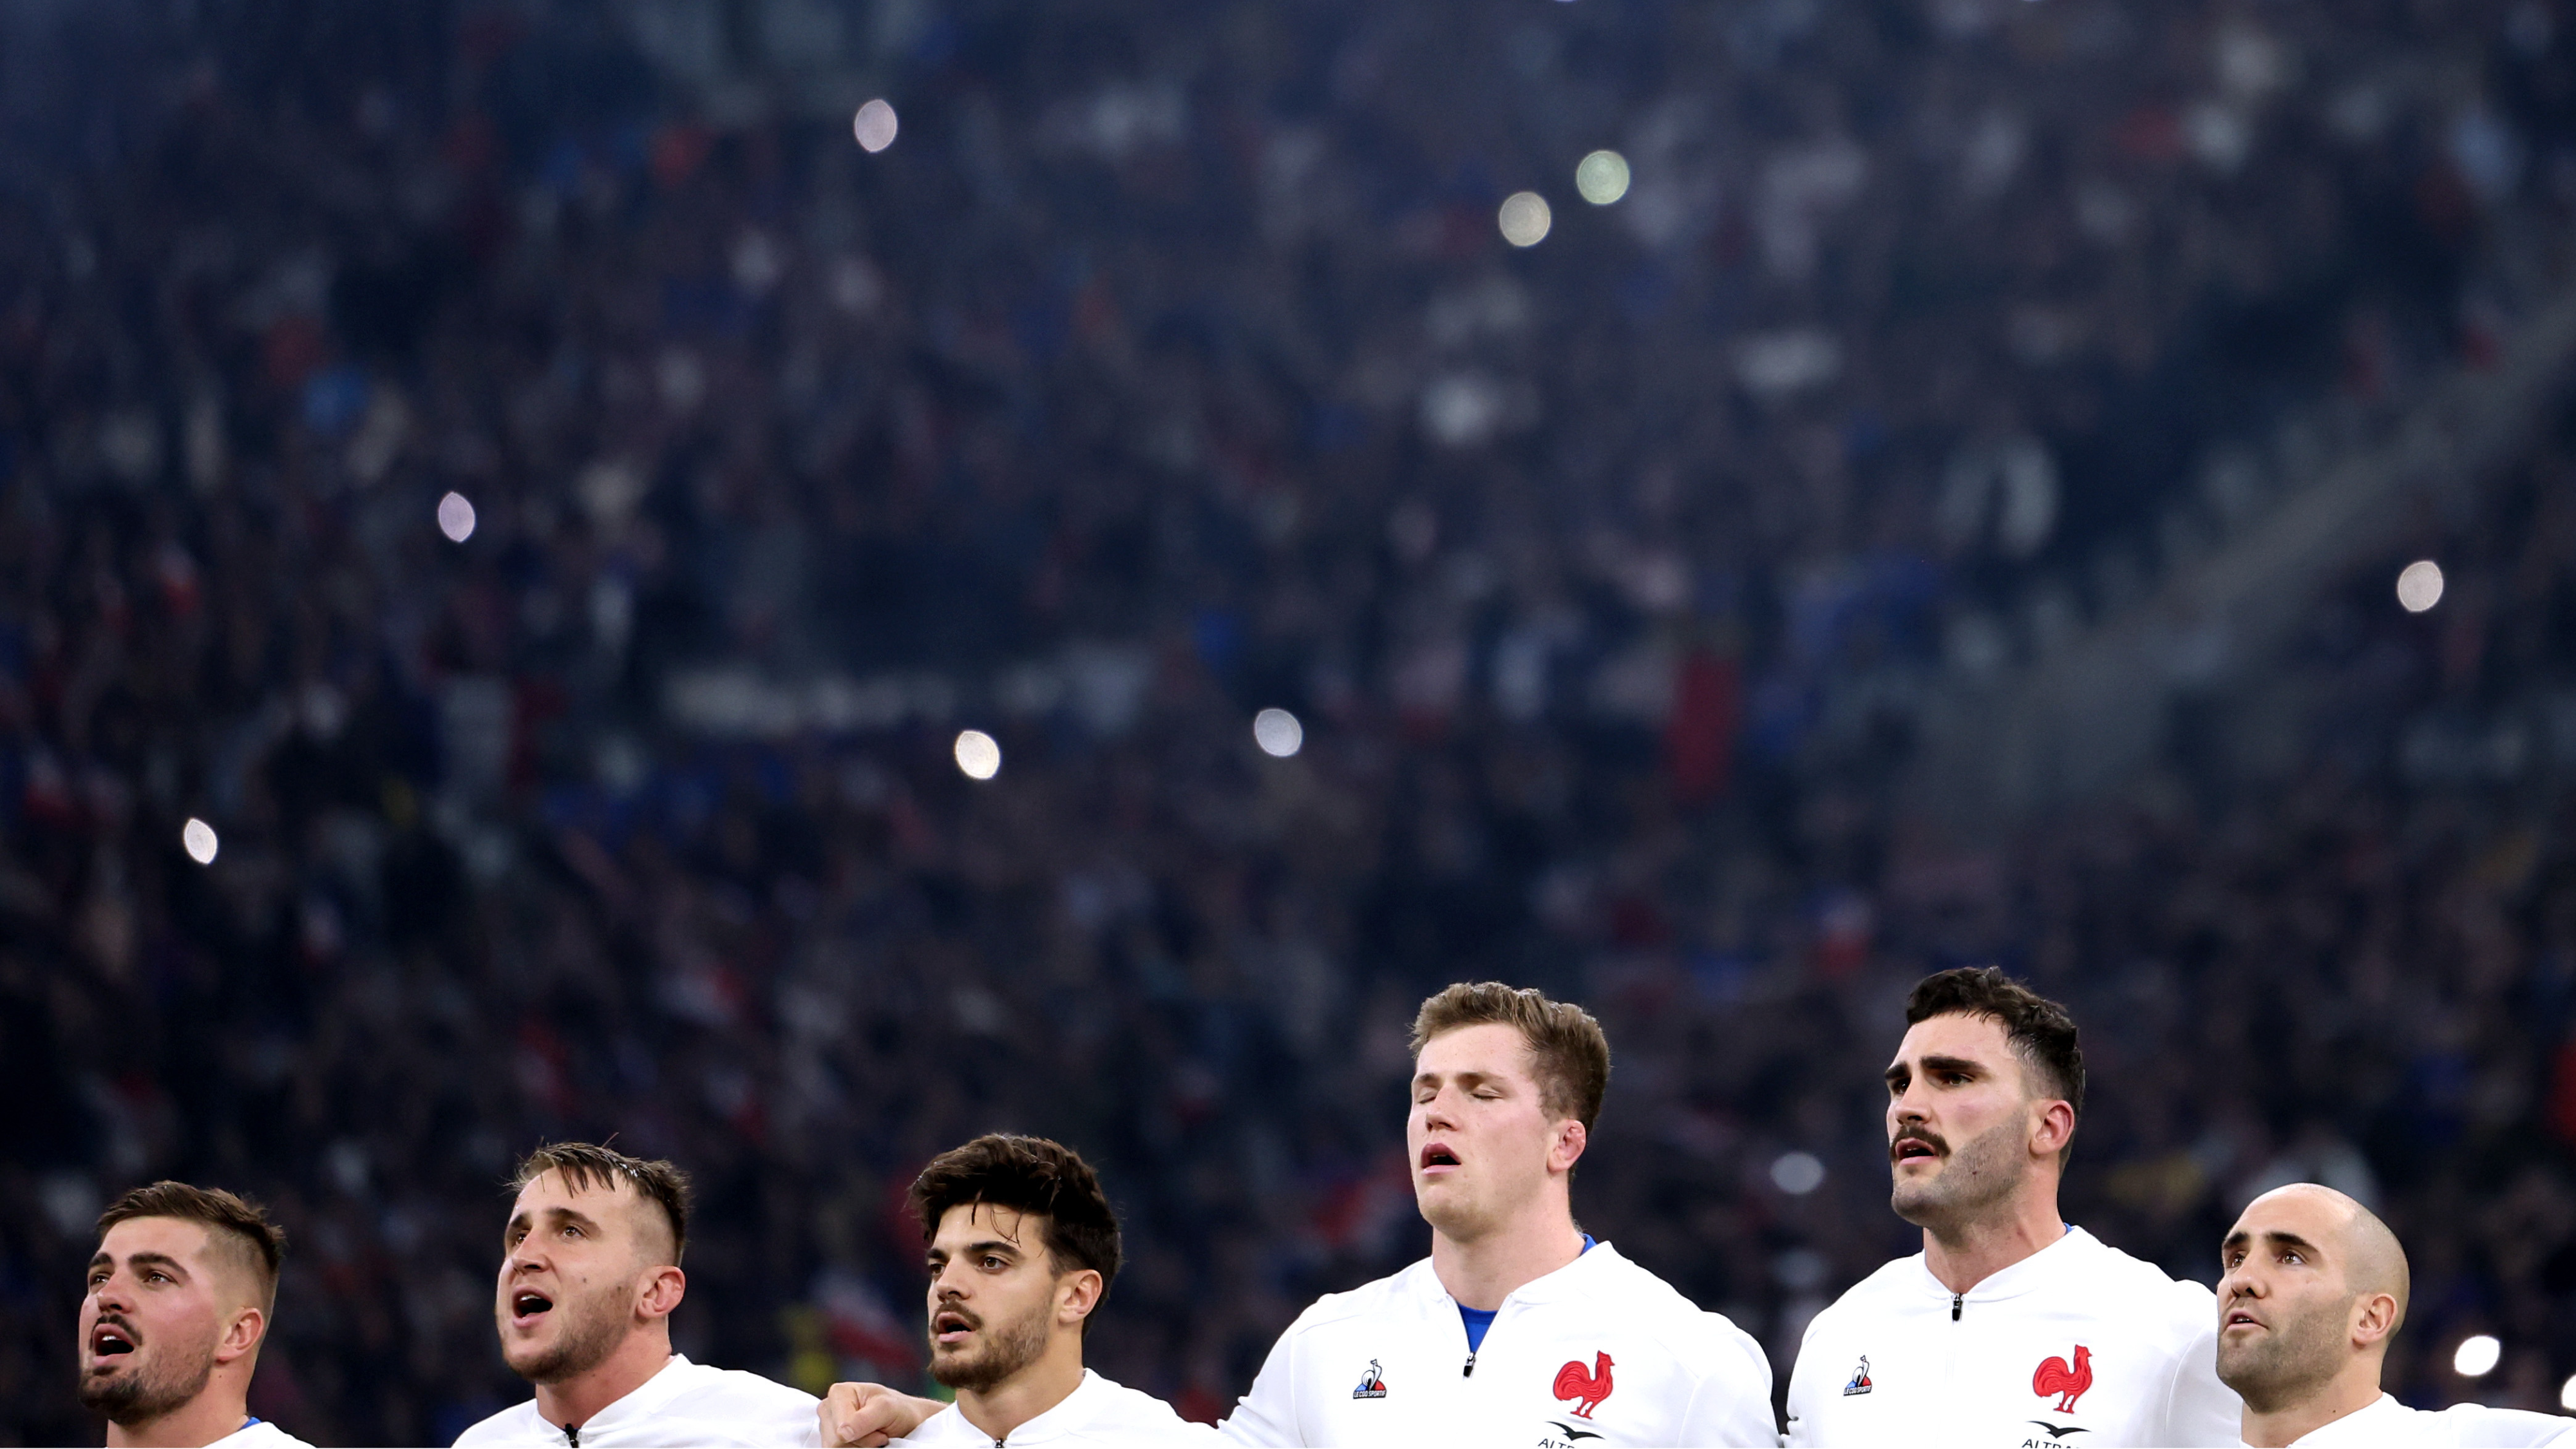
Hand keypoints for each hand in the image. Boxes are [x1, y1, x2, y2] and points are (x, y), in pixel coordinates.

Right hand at [819, 1382, 942, 1446]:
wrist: (905, 1420)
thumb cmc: (898, 1410)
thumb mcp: (888, 1409)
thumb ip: (865, 1419)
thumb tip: (842, 1432)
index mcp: (838, 1393)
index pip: (839, 1429)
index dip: (863, 1435)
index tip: (880, 1426)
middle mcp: (828, 1409)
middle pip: (835, 1442)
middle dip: (862, 1443)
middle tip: (879, 1433)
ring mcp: (827, 1427)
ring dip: (859, 1448)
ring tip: (874, 1436)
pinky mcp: (831, 1441)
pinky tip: (865, 1444)